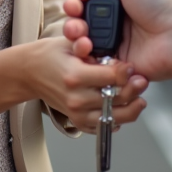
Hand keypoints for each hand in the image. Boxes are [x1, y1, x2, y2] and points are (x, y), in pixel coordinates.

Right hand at [23, 37, 147, 133]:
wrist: (29, 72)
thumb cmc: (49, 54)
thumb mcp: (70, 44)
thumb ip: (94, 49)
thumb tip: (119, 60)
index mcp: (75, 75)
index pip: (111, 77)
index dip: (126, 71)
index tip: (132, 66)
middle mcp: (76, 98)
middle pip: (115, 99)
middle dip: (133, 90)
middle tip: (142, 81)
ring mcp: (77, 113)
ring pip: (113, 117)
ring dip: (130, 109)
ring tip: (139, 100)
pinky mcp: (77, 121)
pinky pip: (103, 127)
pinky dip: (116, 120)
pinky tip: (123, 110)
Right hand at [63, 0, 171, 82]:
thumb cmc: (161, 1)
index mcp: (119, 4)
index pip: (88, 7)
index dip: (76, 8)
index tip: (71, 8)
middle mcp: (118, 26)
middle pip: (84, 29)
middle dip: (73, 27)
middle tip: (76, 28)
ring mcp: (120, 47)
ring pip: (88, 49)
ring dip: (78, 44)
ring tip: (82, 42)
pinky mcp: (123, 67)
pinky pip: (100, 67)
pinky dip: (91, 62)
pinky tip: (89, 55)